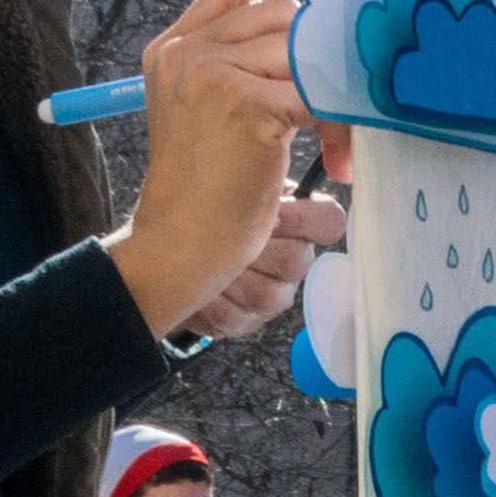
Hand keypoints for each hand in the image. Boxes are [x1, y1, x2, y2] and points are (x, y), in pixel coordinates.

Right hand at [105, 0, 311, 333]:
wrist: (180, 247)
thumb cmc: (205, 192)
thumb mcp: (207, 112)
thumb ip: (240, 68)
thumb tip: (315, 35)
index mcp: (172, 46)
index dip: (283, 24)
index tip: (302, 75)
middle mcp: (186, 51)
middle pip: (283, 13)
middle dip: (319, 60)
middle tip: (331, 121)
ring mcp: (211, 73)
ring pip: (306, 51)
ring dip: (337, 96)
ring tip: (336, 149)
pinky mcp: (243, 104)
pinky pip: (319, 94)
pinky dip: (340, 124)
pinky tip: (338, 160)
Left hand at [181, 181, 339, 346]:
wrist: (166, 248)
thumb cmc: (205, 210)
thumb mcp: (232, 183)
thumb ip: (256, 176)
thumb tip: (272, 173)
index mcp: (297, 222)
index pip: (329, 221)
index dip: (305, 219)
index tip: (272, 213)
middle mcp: (292, 260)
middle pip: (296, 260)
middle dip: (254, 246)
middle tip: (228, 233)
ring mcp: (272, 296)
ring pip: (267, 294)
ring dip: (229, 274)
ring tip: (204, 258)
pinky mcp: (246, 322)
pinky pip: (234, 317)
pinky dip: (208, 298)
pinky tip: (197, 282)